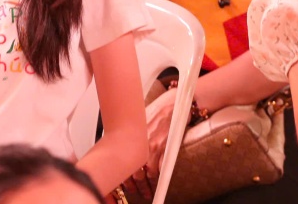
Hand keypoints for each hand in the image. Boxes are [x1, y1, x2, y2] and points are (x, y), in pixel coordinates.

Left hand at [121, 86, 176, 201]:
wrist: (175, 105)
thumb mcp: (140, 121)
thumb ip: (133, 135)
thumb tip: (123, 146)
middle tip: (136, 192)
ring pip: (146, 174)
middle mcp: (141, 144)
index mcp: (133, 137)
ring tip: (147, 192)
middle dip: (134, 185)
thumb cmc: (158, 112)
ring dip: (146, 186)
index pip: (122, 161)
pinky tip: (157, 185)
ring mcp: (153, 148)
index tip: (122, 182)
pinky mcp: (165, 150)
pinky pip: (160, 171)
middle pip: (133, 172)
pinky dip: (157, 180)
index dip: (122, 175)